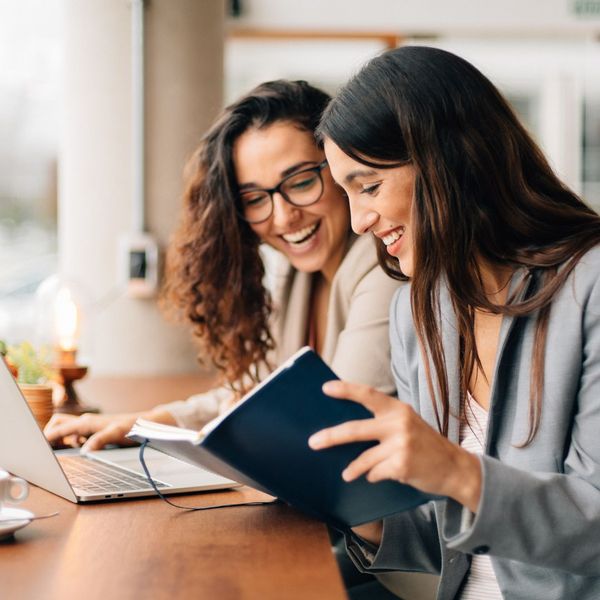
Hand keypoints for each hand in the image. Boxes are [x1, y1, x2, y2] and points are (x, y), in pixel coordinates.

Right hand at [44, 412, 138, 451]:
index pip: (60, 428)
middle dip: (49, 433)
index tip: (36, 446)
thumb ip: (100, 440)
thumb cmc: (132, 427)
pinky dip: (71, 440)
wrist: (145, 424)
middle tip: (45, 448)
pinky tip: (77, 449)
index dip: (47, 437)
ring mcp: (90, 425)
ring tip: (58, 451)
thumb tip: (85, 451)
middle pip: (58, 423)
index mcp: (87, 422)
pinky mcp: (95, 430)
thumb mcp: (116, 433)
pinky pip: (76, 434)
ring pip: (67, 428)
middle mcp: (86, 421)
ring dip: (60, 437)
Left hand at [308, 381, 481, 512]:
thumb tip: (347, 429)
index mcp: (398, 409)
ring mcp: (401, 445)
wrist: (454, 468)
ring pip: (364, 459)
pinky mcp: (402, 465)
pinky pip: (375, 473)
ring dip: (353, 469)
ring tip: (346, 474)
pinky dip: (374, 476)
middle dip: (331, 436)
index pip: (368, 394)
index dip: (345, 389)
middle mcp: (399, 423)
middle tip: (313, 442)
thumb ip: (383, 421)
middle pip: (355, 429)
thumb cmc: (424, 444)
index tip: (325, 388)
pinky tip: (381, 476)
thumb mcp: (407, 423)